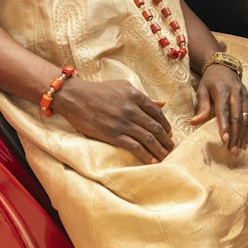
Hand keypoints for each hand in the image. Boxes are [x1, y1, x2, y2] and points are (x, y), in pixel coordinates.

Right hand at [51, 78, 173, 162]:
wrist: (75, 97)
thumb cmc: (99, 91)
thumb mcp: (123, 87)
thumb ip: (143, 96)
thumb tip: (163, 104)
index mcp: (135, 96)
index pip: (158, 113)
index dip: (166, 125)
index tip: (169, 133)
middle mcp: (131, 109)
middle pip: (156, 127)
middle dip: (166, 140)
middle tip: (172, 149)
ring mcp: (122, 123)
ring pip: (148, 139)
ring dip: (159, 149)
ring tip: (165, 157)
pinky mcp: (112, 135)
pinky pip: (134, 147)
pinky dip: (145, 155)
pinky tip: (151, 160)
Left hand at [189, 66, 247, 153]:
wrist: (224, 67)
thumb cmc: (210, 81)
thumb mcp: (202, 89)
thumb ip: (201, 106)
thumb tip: (193, 122)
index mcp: (222, 90)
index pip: (224, 110)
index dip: (225, 125)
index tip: (224, 139)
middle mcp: (236, 94)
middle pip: (237, 118)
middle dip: (235, 136)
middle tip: (232, 151)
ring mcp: (245, 97)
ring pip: (247, 119)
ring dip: (243, 136)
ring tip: (239, 150)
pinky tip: (246, 143)